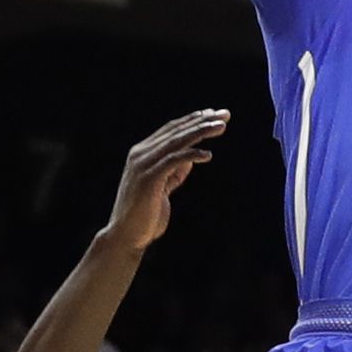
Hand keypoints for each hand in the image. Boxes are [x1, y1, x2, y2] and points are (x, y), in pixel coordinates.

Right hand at [110, 111, 231, 249]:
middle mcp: (140, 154)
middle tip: (224, 115)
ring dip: (200, 132)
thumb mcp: (163, 187)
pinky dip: (191, 155)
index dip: (194, 120)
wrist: (126, 237)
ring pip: (176, 142)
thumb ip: (175, 171)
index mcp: (142, 153)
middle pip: (176, 131)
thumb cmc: (146, 214)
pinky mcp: (148, 179)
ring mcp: (143, 165)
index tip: (215, 114)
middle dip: (202, 121)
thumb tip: (192, 157)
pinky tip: (208, 155)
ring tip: (220, 127)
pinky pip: (173, 161)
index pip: (172, 129)